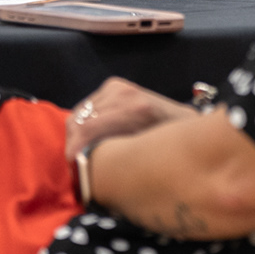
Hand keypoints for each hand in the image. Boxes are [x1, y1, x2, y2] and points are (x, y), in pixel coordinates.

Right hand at [66, 77, 197, 157]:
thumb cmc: (169, 142)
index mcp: (135, 109)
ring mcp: (118, 87)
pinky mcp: (114, 85)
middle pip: (79, 121)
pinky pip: (85, 106)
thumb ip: (123, 155)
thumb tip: (90, 167)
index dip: (73, 150)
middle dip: (72, 144)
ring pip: (79, 114)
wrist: (183, 119)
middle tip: (74, 164)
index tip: (71, 166)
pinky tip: (89, 137)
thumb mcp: (149, 152)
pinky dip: (82, 123)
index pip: (87, 128)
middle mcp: (124, 94)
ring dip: (75, 135)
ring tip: (80, 153)